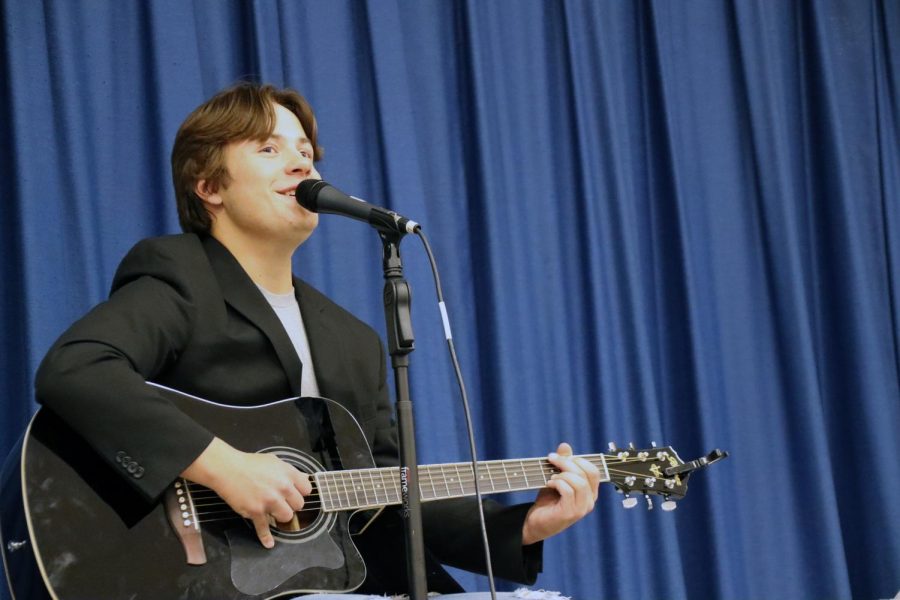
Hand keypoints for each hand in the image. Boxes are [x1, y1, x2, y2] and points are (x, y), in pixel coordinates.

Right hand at [181, 437, 311, 547]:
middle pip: (299, 505)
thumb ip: (290, 472)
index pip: (307, 489)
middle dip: (291, 504)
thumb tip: (303, 478)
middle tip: (283, 501)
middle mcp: (282, 488)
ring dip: (281, 515)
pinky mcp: (256, 511)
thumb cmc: (250, 464)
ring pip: (286, 516)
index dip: (301, 492)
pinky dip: (266, 537)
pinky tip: (269, 543)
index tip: (296, 494)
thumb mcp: (275, 461)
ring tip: (274, 511)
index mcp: (288, 474)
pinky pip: (264, 528)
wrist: (228, 469)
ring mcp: (269, 501)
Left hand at [521, 443, 599, 545]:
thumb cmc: (548, 501)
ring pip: (579, 482)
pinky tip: (549, 483)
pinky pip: (568, 491)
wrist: (535, 523)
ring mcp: (581, 509)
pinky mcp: (569, 513)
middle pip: (586, 474)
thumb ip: (563, 463)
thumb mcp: (556, 478)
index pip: (594, 471)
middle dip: (567, 462)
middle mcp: (589, 501)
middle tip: (551, 459)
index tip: (561, 456)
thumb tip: (565, 445)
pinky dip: (557, 483)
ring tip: (551, 476)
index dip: (578, 460)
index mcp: (590, 492)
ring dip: (562, 474)